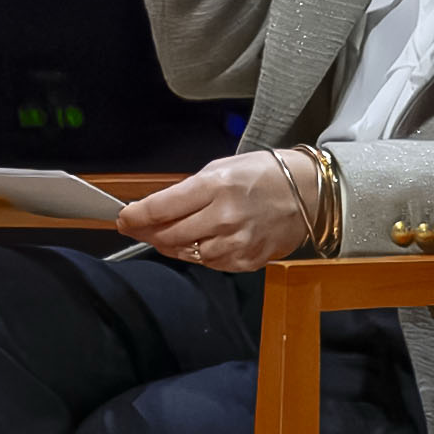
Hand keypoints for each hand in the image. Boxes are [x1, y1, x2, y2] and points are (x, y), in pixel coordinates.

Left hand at [115, 149, 313, 273]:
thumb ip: (188, 191)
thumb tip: (156, 209)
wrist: (310, 192)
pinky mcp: (248, 260)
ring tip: (168, 235)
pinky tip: (202, 242)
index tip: (123, 219)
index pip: (160, 208)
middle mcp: (224, 216)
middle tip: (138, 229)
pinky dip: (200, 254)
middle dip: (147, 233)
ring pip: (187, 253)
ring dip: (172, 245)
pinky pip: (211, 264)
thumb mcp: (221, 169)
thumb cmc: (263, 175)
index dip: (135, 216)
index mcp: (215, 187)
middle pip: (168, 235)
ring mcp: (237, 242)